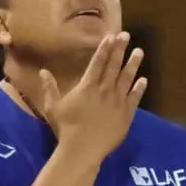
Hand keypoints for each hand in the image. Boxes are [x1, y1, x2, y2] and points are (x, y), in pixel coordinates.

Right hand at [39, 32, 146, 163]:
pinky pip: (135, 98)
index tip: (111, 36)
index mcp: (88, 86)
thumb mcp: (52, 108)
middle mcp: (105, 90)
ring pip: (127, 78)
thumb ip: (49, 88)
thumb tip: (43, 72)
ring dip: (133, 64)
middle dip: (120, 49)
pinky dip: (139, 88)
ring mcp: (118, 102)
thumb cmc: (66, 129)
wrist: (82, 150)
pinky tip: (143, 80)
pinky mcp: (126, 115)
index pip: (98, 62)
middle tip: (126, 36)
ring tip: (139, 51)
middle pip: (114, 65)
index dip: (105, 48)